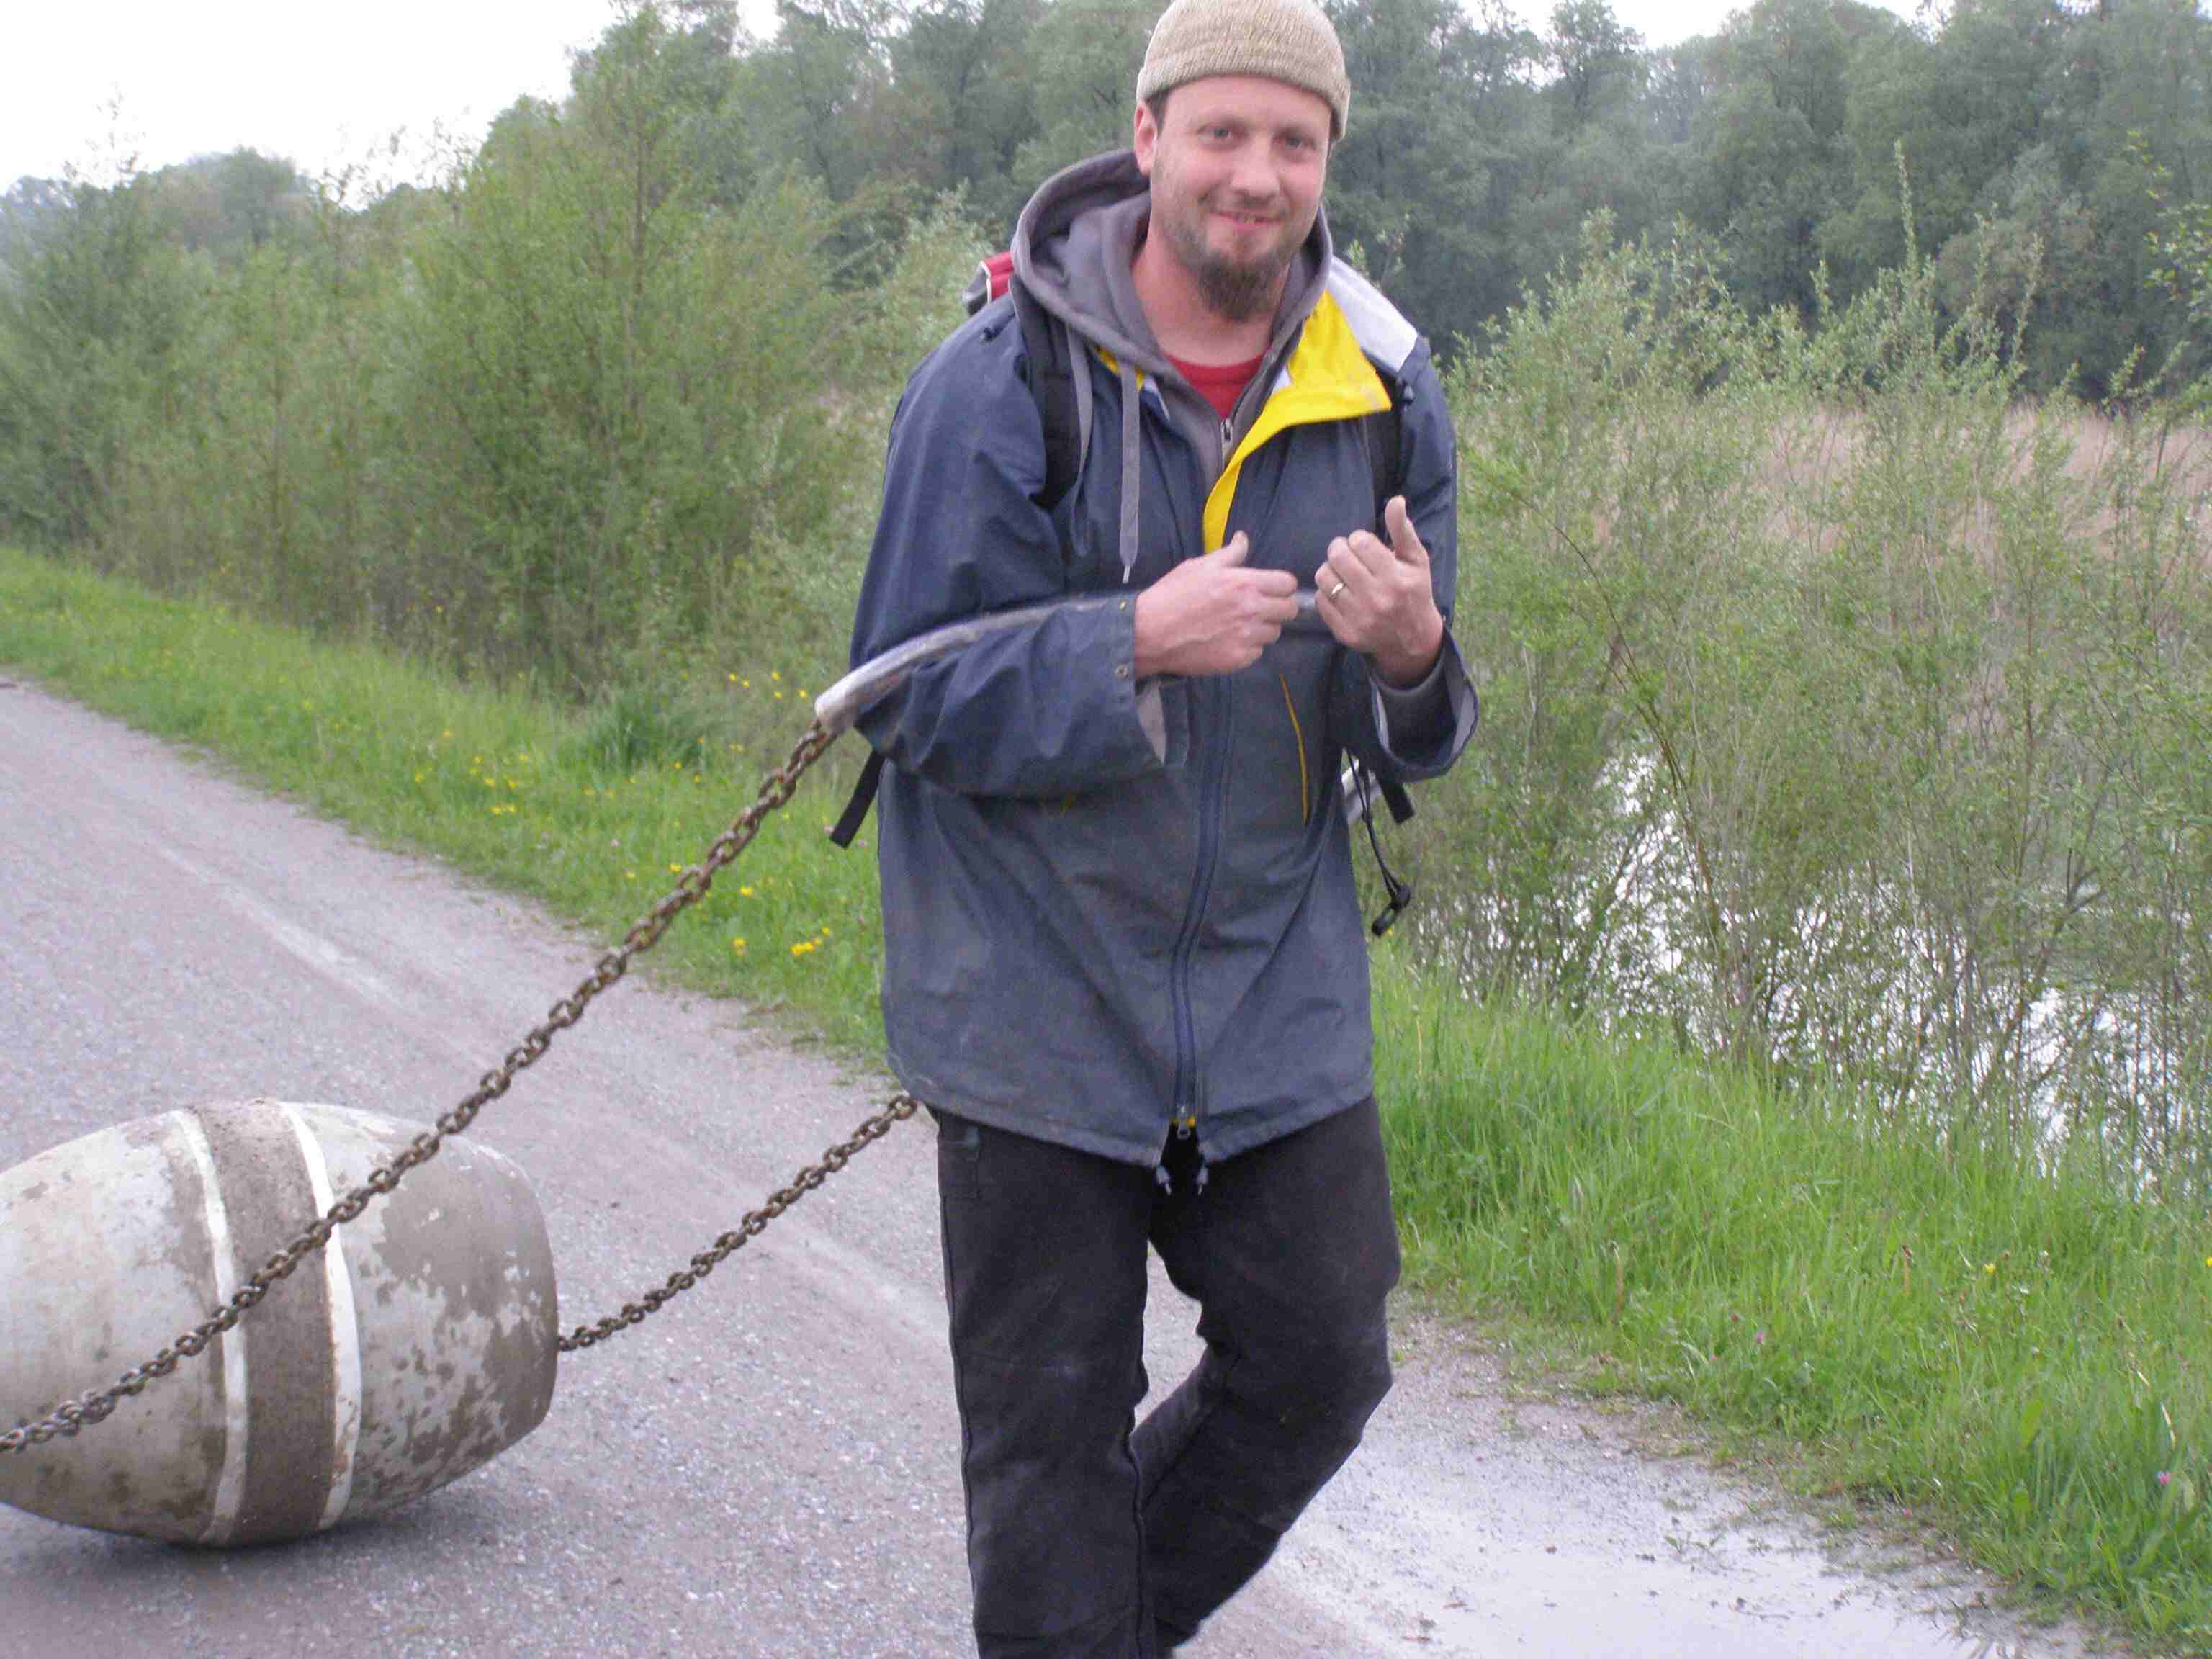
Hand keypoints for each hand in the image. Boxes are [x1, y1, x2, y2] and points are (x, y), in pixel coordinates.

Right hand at [1134, 533, 1300, 678]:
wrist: (1149, 633)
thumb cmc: (1172, 595)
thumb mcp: (1199, 566)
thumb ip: (1229, 554)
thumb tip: (1243, 538)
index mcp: (1244, 583)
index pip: (1288, 584)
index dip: (1281, 586)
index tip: (1270, 589)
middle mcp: (1251, 610)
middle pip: (1289, 610)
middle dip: (1278, 607)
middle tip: (1258, 608)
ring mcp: (1246, 637)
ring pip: (1274, 633)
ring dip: (1262, 628)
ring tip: (1239, 626)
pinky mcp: (1238, 659)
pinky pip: (1257, 652)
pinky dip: (1247, 647)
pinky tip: (1228, 641)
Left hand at [1314, 496, 1444, 686]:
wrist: (1412, 640)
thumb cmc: (1414, 592)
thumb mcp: (1416, 560)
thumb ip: (1403, 530)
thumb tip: (1395, 501)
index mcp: (1395, 577)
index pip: (1359, 542)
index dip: (1358, 539)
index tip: (1364, 547)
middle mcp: (1377, 598)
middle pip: (1338, 557)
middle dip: (1340, 549)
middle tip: (1347, 554)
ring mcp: (1359, 617)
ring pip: (1325, 578)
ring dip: (1330, 570)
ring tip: (1342, 572)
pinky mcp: (1345, 632)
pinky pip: (1321, 601)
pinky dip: (1326, 592)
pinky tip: (1340, 592)